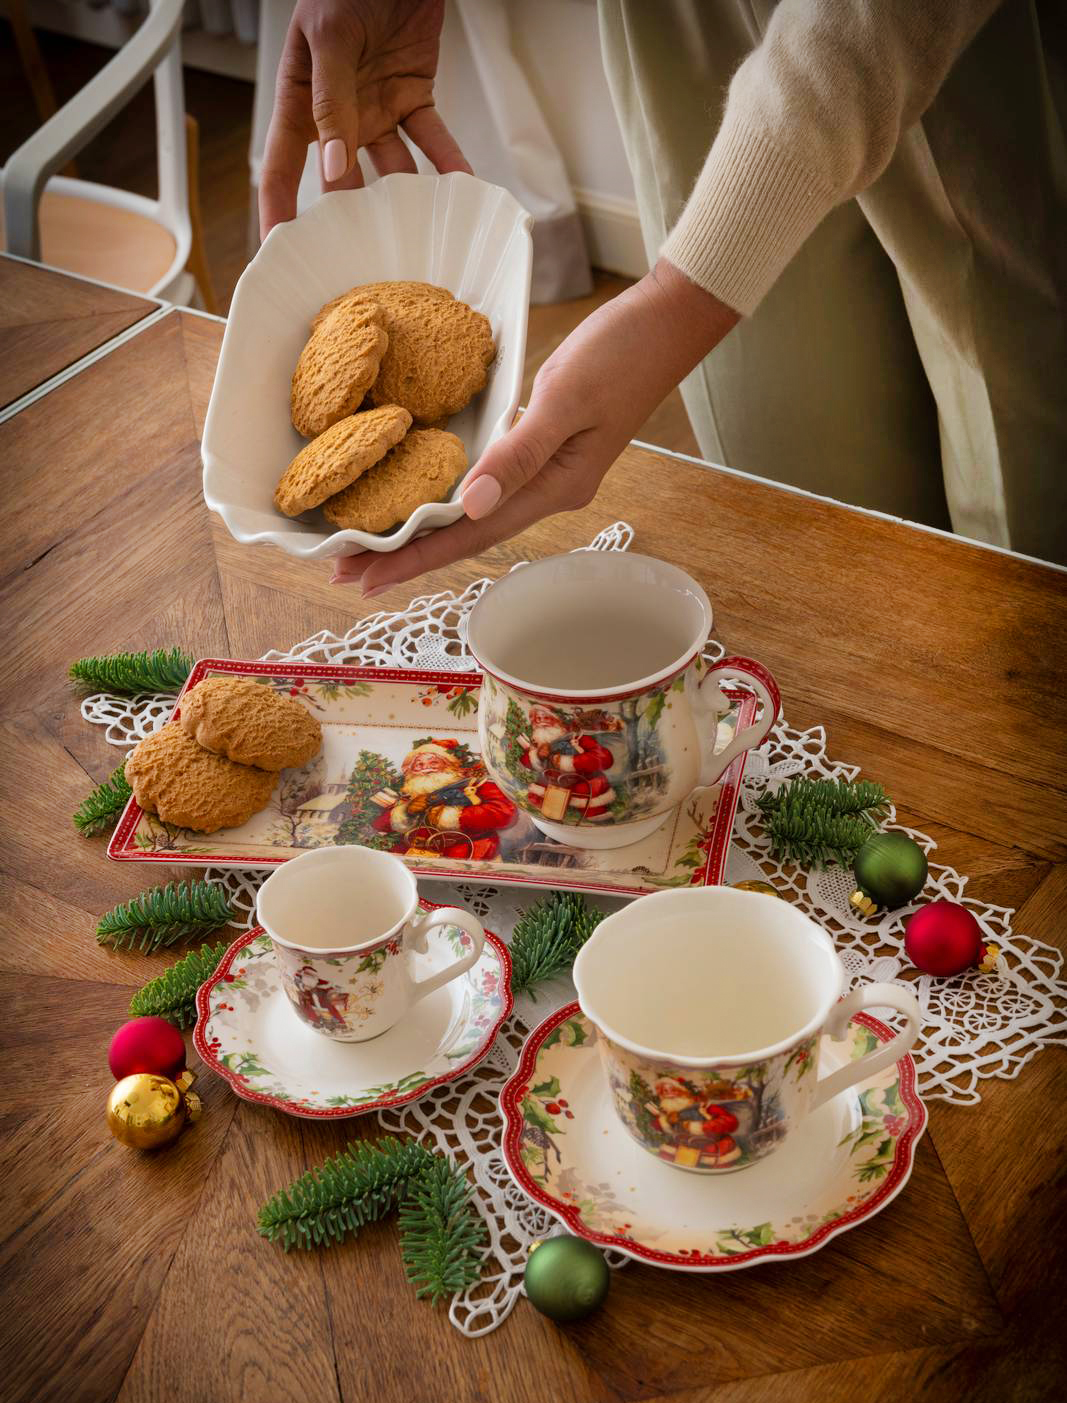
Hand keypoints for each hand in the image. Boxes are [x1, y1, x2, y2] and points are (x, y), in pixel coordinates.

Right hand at [260, 0, 470, 237]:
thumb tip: (333, 168)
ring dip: (404, 204)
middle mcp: (336, 116)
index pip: (280, 169)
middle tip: (361, 267)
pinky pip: (432, 141)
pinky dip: (449, 165)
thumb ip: (331, 102)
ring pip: (389, 171)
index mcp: (299, 102)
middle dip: (348, 225)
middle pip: (338, 183)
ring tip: (418, 241)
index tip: (281, 255)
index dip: (278, 214)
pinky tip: (464, 192)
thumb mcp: (329, 39)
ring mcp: (376, 110)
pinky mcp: (413, 98)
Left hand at [333, 259, 739, 594]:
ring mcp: (546, 474)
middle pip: (463, 536)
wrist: (665, 325)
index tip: (363, 577)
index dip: (414, 558)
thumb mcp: (565, 399)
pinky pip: (485, 487)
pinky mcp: (542, 450)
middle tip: (344, 573)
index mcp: (554, 488)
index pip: (469, 535)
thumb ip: (519, 453)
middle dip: (404, 555)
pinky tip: (422, 503)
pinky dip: (446, 500)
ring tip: (369, 548)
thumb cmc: (621, 355)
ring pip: (471, 516)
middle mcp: (546, 492)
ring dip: (420, 532)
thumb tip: (469, 504)